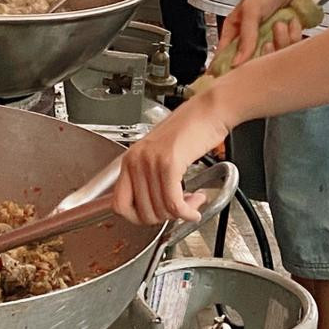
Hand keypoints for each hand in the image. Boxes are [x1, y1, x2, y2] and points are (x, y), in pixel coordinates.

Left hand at [111, 91, 233, 224]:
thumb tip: (150, 208)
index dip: (137, 218)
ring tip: (192, 201)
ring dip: (181, 213)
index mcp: (130, 159)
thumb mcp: (160, 152)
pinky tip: (195, 207)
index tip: (155, 216)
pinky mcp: (169, 163)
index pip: (119, 205)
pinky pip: (174, 203)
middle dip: (165, 217)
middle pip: (142, 213)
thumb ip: (150, 178)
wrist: (208, 111)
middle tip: (179, 209)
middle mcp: (136, 160)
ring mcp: (151, 162)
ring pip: (161, 210)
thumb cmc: (190, 128)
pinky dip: (187, 212)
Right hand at [218, 0, 313, 65]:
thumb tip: (236, 63)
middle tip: (266, 42)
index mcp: (236, 27)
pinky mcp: (287, 38)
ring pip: (272, 55)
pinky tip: (293, 21)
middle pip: (251, 60)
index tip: (230, 76)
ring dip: (280, 39)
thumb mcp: (251, 10)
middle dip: (262, 52)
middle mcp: (252, 36)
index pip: (225, 53)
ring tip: (281, 23)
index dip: (226, 66)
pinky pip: (289, 48)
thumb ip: (245, 38)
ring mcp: (270, 38)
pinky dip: (292, 34)